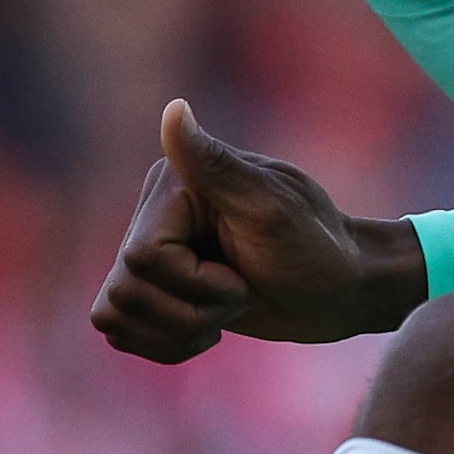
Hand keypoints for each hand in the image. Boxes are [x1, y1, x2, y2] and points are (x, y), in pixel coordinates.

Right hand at [89, 102, 426, 362]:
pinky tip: (207, 333)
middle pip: (124, 292)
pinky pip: (119, 333)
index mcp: (174, 185)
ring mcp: (148, 256)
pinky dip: (166, 345)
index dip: (194, 283)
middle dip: (190, 311)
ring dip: (178, 331)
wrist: (340, 291)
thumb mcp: (271, 207)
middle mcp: (152, 215)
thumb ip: (216, 165)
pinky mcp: (153, 292)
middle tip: (240, 293)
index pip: (142, 258)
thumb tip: (174, 108)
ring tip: (225, 312)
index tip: (243, 275)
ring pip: (113, 314)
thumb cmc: (316, 248)